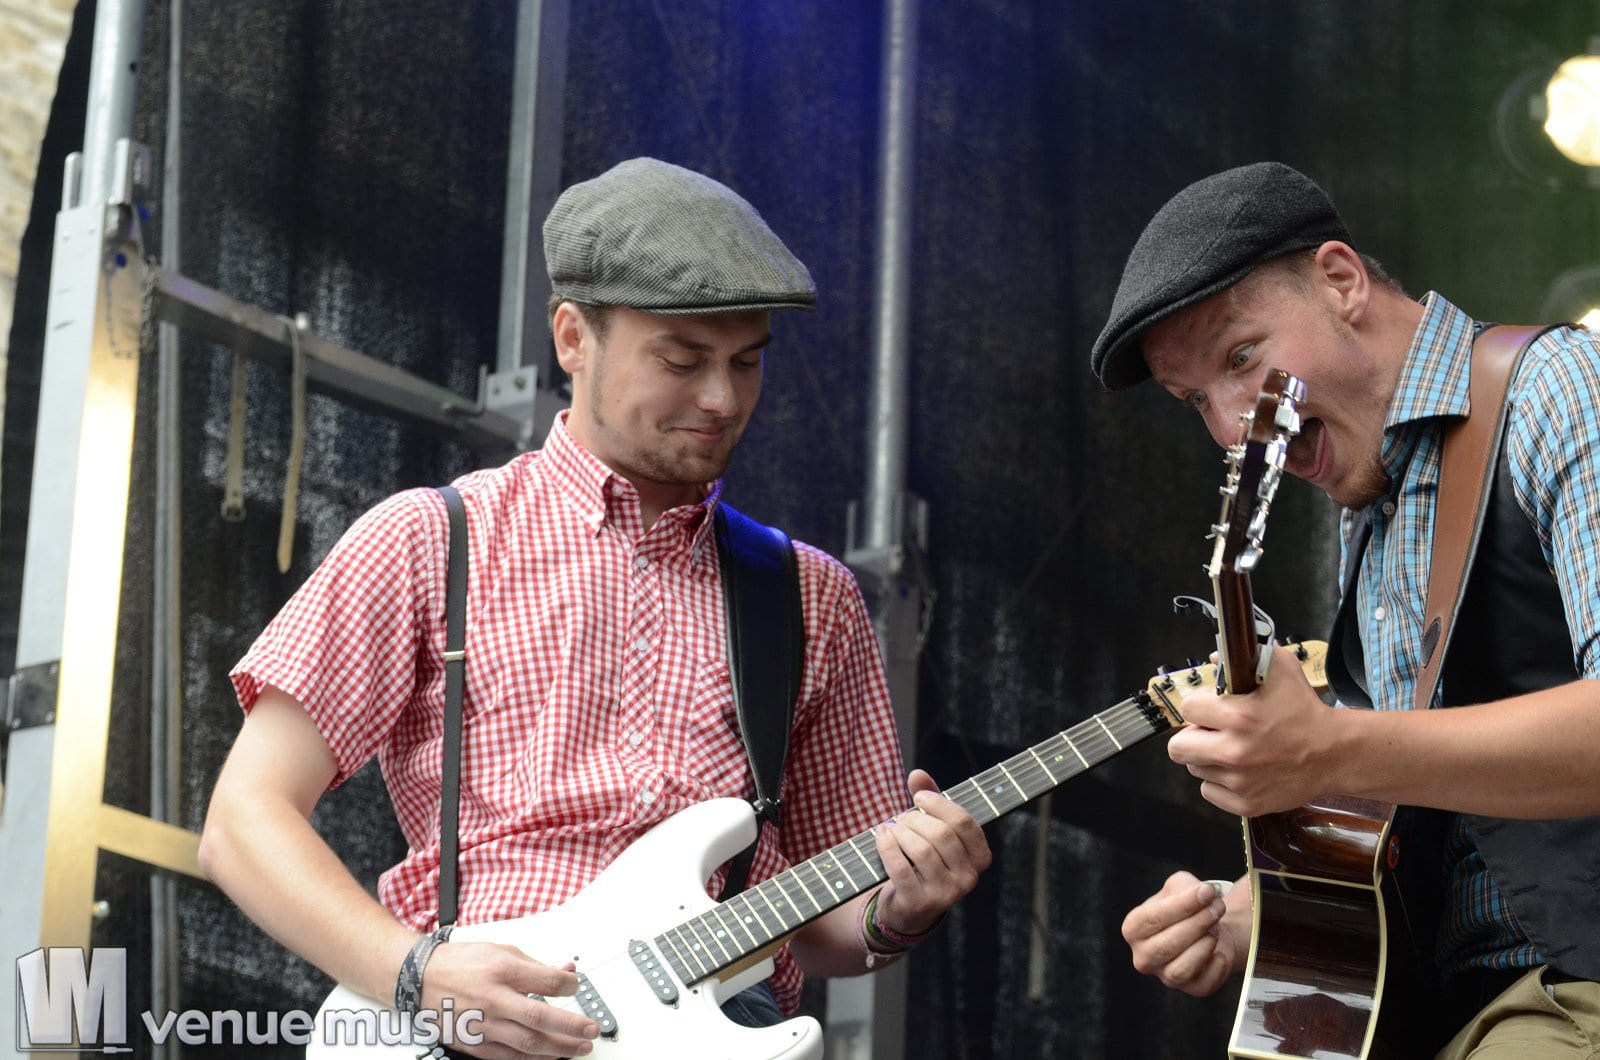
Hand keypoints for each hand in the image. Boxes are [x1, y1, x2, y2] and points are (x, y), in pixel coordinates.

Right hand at [421, 940, 600, 1058]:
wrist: (419, 978)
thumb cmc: (460, 963)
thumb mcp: (501, 950)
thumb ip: (535, 965)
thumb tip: (565, 971)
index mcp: (502, 970)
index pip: (548, 982)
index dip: (571, 986)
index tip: (577, 987)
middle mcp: (493, 998)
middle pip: (540, 1016)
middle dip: (572, 1026)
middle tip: (592, 1029)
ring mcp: (483, 1024)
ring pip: (527, 1042)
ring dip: (558, 1048)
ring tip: (579, 1047)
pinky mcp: (475, 1043)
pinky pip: (509, 1056)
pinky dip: (532, 1059)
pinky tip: (550, 1057)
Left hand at [871, 769, 992, 936]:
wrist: (909, 908)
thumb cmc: (924, 861)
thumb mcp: (932, 830)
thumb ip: (930, 800)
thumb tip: (917, 774)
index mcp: (980, 858)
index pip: (964, 822)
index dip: (939, 804)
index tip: (918, 798)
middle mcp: (969, 879)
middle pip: (942, 835)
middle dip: (915, 819)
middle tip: (901, 818)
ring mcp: (946, 895)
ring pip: (921, 851)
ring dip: (900, 832)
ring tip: (890, 828)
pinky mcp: (920, 903)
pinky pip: (900, 867)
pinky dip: (886, 846)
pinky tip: (881, 836)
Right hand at [1121, 871, 1249, 996]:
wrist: (1206, 928)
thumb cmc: (1187, 907)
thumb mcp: (1179, 886)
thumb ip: (1187, 887)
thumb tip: (1205, 893)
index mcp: (1133, 929)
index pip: (1153, 918)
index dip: (1182, 905)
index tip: (1207, 892)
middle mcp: (1143, 956)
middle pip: (1168, 944)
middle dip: (1197, 923)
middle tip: (1218, 907)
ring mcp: (1165, 976)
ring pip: (1181, 968)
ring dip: (1204, 946)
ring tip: (1215, 929)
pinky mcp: (1191, 989)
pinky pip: (1204, 983)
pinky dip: (1216, 967)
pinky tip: (1220, 952)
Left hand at [1166, 644, 1342, 814]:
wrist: (1334, 754)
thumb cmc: (1305, 711)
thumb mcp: (1281, 670)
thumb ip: (1245, 658)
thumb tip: (1213, 658)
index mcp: (1240, 717)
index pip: (1188, 709)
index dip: (1199, 705)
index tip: (1210, 708)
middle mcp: (1235, 752)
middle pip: (1177, 748)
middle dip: (1192, 736)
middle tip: (1210, 733)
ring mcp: (1240, 782)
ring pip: (1195, 768)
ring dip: (1208, 758)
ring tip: (1233, 749)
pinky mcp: (1246, 804)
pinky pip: (1210, 791)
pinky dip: (1220, 782)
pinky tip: (1240, 770)